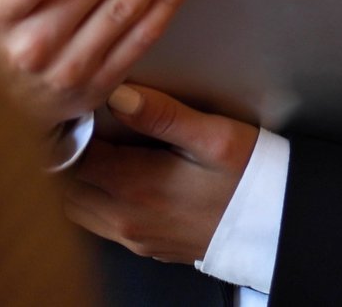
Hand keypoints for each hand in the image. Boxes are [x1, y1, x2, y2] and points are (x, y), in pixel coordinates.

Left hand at [60, 84, 258, 263]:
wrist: (277, 225)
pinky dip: (92, 199)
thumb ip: (161, 115)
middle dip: (64, 155)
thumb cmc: (248, 176)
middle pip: (64, 187)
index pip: (71, 158)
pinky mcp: (144, 245)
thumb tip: (116, 95)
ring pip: (76, 208)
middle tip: (75, 124)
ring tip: (91, 146)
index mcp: (135, 187)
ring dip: (75, 179)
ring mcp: (133, 237)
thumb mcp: (213, 136)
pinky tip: (111, 174)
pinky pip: (98, 223)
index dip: (66, 130)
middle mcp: (126, 219)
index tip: (74, 107)